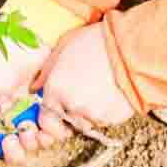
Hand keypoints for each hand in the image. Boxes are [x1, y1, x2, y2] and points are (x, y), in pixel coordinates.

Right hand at [0, 38, 51, 161]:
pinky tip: (48, 121)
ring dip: (35, 140)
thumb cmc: (0, 64)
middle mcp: (3, 121)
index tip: (5, 142)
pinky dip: (51, 131)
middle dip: (19, 148)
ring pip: (32, 144)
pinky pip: (50, 132)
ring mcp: (25, 116)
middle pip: (13, 151)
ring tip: (34, 125)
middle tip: (21, 133)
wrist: (29, 39)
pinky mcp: (45, 111)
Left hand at [15, 23, 133, 158]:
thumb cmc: (97, 42)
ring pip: (86, 123)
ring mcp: (92, 114)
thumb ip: (46, 72)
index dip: (51, 119)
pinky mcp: (112, 118)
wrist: (132, 46)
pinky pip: (104, 121)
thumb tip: (34, 88)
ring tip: (99, 91)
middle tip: (82, 98)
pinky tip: (111, 93)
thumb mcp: (63, 48)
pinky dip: (106, 112)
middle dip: (70, 116)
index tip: (57, 114)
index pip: (45, 121)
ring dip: (89, 114)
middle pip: (65, 125)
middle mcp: (70, 106)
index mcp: (55, 90)